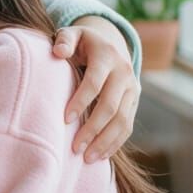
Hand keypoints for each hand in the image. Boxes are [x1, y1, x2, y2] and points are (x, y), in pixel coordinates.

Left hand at [53, 15, 139, 162]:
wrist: (110, 42)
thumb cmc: (82, 43)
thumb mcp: (73, 34)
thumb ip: (64, 40)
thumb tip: (58, 52)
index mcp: (107, 56)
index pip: (94, 83)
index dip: (80, 102)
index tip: (65, 120)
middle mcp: (124, 72)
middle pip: (110, 106)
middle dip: (93, 128)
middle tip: (75, 147)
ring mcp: (132, 88)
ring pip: (122, 120)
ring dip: (105, 141)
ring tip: (86, 157)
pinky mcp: (135, 101)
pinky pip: (128, 126)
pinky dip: (116, 142)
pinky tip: (101, 155)